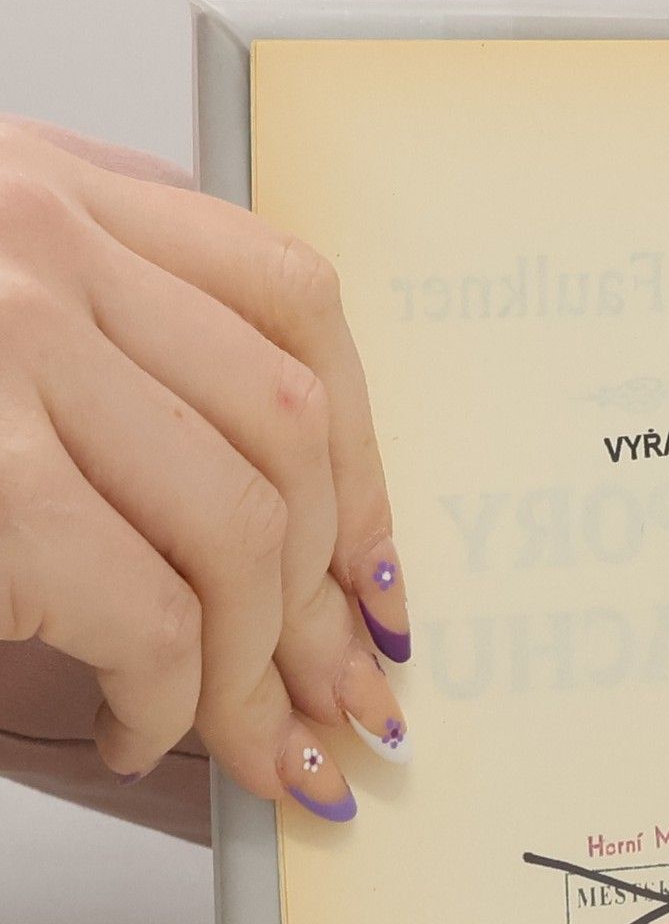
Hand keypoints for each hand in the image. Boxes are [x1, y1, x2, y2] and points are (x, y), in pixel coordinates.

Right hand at [0, 117, 414, 824]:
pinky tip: (139, 727)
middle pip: (289, 435)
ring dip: (258, 665)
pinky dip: (170, 697)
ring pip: (242, 528)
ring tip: (247, 737)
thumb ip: (87, 316)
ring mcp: (2, 344)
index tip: (377, 571)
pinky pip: (150, 611)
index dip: (363, 460)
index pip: (296, 307)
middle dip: (327, 599)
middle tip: (343, 699)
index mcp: (44, 185)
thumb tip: (267, 481)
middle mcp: (35, 239)